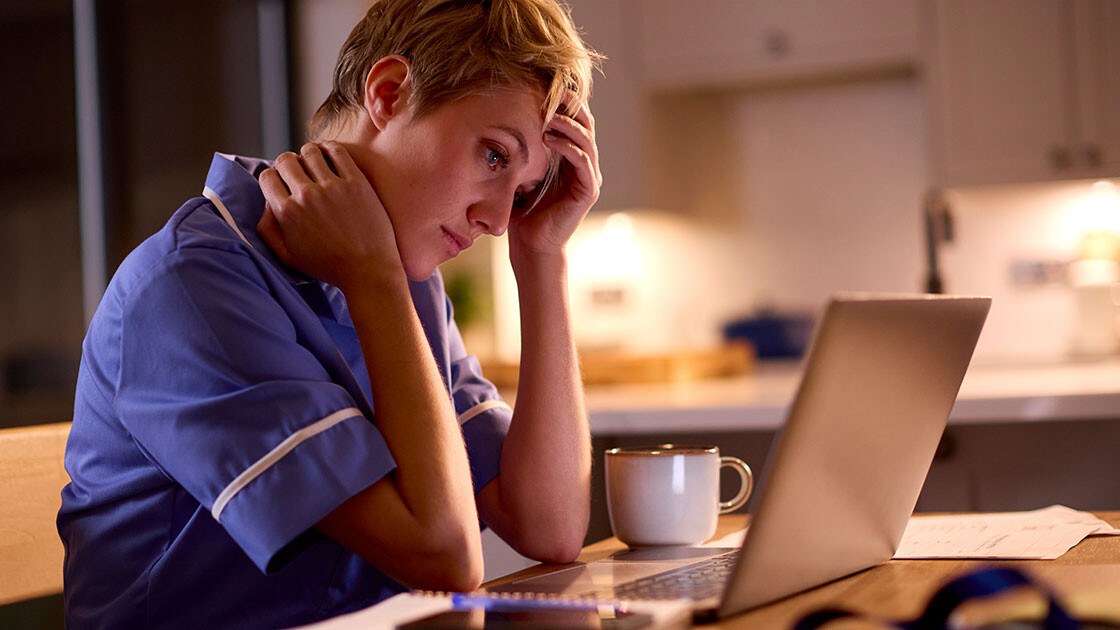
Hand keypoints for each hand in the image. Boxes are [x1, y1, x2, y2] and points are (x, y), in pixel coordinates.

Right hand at [257, 141, 402, 289]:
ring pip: (309, 151)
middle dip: (287, 164)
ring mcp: (333, 187)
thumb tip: (266, 203)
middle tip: (297, 173)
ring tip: (314, 164)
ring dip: (308, 154)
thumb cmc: (328, 266)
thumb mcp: (287, 257)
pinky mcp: (356, 181)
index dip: (272, 178)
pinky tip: (329, 155)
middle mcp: (307, 195)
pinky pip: (337, 150)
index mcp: (287, 212)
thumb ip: (268, 229)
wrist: (368, 270)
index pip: (267, 176)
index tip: (282, 183)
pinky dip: (329, 147)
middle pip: (285, 159)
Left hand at [508, 99, 601, 260]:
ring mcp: (588, 176)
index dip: (563, 101)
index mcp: (570, 155)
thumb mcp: (519, 170)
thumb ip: (521, 148)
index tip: (543, 84)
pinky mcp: (587, 191)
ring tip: (547, 113)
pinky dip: (568, 146)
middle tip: (551, 89)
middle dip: (570, 105)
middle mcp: (583, 163)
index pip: (573, 119)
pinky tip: (549, 137)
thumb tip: (500, 118)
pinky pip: (582, 161)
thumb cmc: (522, 209)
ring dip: (567, 123)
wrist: (531, 244)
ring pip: (585, 139)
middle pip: (584, 123)